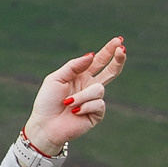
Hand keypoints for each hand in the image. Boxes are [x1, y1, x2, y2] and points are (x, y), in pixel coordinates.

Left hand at [22, 37, 125, 156]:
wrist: (45, 125)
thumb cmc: (47, 102)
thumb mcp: (56, 79)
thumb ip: (73, 66)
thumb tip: (92, 55)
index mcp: (81, 76)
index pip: (98, 61)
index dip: (108, 51)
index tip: (118, 40)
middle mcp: (90, 87)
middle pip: (111, 71)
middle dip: (118, 60)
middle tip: (122, 49)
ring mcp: (94, 100)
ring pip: (98, 90)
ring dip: (82, 96)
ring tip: (67, 103)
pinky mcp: (97, 114)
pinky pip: (98, 104)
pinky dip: (84, 106)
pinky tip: (75, 112)